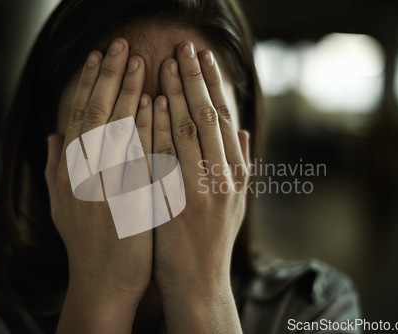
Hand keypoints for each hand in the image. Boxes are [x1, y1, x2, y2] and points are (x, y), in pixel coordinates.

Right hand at [45, 38, 152, 331]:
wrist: (103, 284)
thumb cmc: (85, 244)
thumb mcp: (61, 206)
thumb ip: (55, 169)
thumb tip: (53, 135)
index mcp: (68, 174)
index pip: (77, 118)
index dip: (87, 84)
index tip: (97, 57)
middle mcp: (83, 177)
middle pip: (95, 116)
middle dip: (108, 77)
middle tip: (121, 46)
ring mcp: (106, 189)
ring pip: (116, 130)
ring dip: (129, 92)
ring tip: (140, 62)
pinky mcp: (130, 202)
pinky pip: (139, 157)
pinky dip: (146, 128)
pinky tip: (155, 105)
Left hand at [152, 41, 249, 332]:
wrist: (200, 282)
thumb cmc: (214, 239)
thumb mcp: (236, 202)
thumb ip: (241, 164)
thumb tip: (244, 129)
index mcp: (238, 174)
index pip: (226, 119)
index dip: (215, 86)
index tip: (204, 59)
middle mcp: (224, 178)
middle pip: (210, 117)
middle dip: (197, 79)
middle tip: (184, 48)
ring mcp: (201, 190)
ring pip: (190, 130)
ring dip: (178, 94)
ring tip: (167, 63)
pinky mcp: (176, 202)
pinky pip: (167, 156)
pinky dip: (161, 127)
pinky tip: (153, 103)